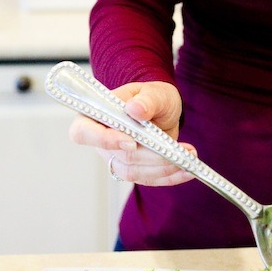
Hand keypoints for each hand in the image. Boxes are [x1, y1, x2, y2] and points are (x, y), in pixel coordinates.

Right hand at [68, 79, 196, 186]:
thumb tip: (135, 109)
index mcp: (95, 116)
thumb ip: (146, 99)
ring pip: (134, 172)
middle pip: (119, 156)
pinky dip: (169, 177)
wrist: (161, 108)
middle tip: (176, 151)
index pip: (84, 133)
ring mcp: (115, 157)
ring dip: (163, 168)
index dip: (104, 141)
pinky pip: (147, 179)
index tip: (131, 142)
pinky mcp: (132, 169)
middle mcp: (100, 141)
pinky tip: (186, 171)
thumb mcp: (153, 91)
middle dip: (151, 156)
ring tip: (188, 158)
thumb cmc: (151, 97)